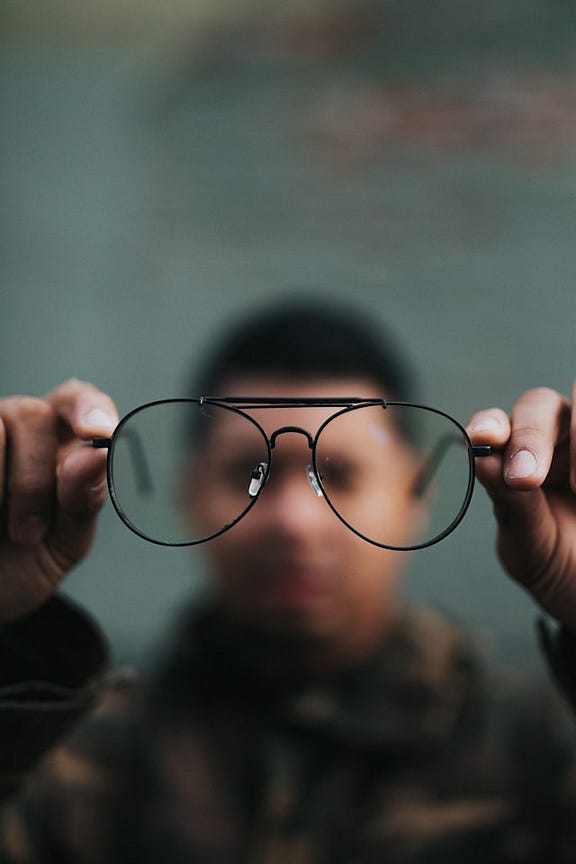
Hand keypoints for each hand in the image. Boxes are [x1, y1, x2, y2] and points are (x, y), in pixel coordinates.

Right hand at [0, 379, 117, 622]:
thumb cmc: (25, 564)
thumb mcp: (65, 541)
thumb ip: (84, 498)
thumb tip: (96, 454)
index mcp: (57, 442)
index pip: (75, 399)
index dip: (87, 407)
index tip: (97, 433)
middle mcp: (13, 429)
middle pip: (32, 414)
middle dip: (35, 476)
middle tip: (30, 532)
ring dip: (6, 486)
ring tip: (6, 534)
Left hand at [467, 384, 575, 628]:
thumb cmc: (557, 567)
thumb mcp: (530, 544)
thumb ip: (510, 503)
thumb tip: (481, 457)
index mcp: (516, 458)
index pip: (498, 423)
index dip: (491, 423)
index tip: (485, 440)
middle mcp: (555, 440)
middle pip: (541, 404)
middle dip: (532, 435)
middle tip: (526, 479)